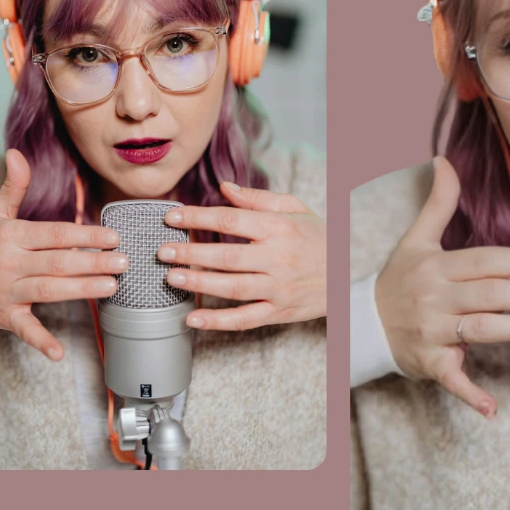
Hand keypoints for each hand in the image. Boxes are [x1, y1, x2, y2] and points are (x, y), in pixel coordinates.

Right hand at [0, 149, 125, 359]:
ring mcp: (6, 291)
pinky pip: (24, 330)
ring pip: (48, 290)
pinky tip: (60, 353)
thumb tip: (18, 152)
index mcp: (11, 235)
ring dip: (81, 290)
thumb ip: (14, 186)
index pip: (54, 234)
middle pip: (57, 262)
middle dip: (93, 262)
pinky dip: (40, 342)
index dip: (84, 235)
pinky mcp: (3, 317)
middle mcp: (9, 263)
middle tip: (125, 262)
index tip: (114, 236)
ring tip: (113, 287)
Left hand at [158, 181, 325, 330]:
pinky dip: (217, 321)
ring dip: (198, 283)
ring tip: (171, 277)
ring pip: (232, 288)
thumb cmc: (316, 238)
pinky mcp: (278, 311)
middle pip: (227, 256)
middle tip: (163, 251)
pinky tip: (193, 318)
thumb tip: (224, 187)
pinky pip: (244, 319)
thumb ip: (257, 199)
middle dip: (191, 253)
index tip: (172, 217)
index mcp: (279, 228)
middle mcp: (278, 258)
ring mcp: (278, 287)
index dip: (198, 218)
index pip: (231, 220)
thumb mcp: (295, 209)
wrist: (346, 275)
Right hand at [374, 156, 509, 417]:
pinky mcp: (428, 362)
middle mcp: (435, 297)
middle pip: (491, 294)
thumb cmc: (399, 279)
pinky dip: (469, 394)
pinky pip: (450, 378)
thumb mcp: (415, 239)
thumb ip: (438, 202)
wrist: (364, 321)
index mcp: (437, 266)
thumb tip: (444, 160)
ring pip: (481, 330)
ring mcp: (431, 331)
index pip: (487, 261)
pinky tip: (492, 409)